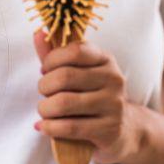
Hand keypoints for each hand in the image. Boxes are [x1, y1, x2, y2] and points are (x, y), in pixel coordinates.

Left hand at [31, 29, 143, 163]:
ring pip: (64, 103)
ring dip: (45, 108)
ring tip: (45, 110)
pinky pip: (69, 127)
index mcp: (105, 60)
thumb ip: (55, 54)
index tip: (44, 70)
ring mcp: (114, 105)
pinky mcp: (109, 130)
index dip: (51, 60)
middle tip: (44, 93)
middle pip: (64, 77)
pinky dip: (49, 127)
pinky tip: (44, 126)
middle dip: (44, 86)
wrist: (125, 129)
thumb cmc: (91, 95)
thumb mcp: (76, 71)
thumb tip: (38, 33)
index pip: (74, 50)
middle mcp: (113, 80)